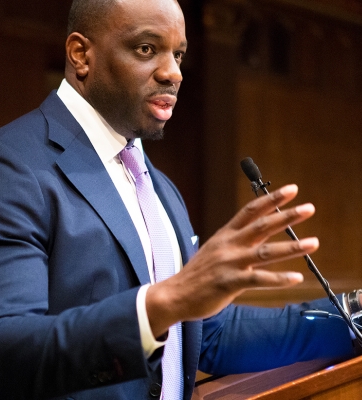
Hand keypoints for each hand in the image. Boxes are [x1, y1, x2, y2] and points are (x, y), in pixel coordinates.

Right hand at [146, 184, 317, 336]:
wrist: (176, 294)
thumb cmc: (198, 274)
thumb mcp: (215, 250)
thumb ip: (236, 241)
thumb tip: (259, 232)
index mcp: (225, 235)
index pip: (250, 211)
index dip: (271, 199)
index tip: (291, 190)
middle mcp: (228, 245)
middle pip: (261, 226)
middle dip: (286, 216)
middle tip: (309, 208)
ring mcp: (229, 263)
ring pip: (265, 252)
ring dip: (291, 247)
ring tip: (313, 243)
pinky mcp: (229, 282)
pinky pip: (258, 279)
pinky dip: (278, 279)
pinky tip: (296, 278)